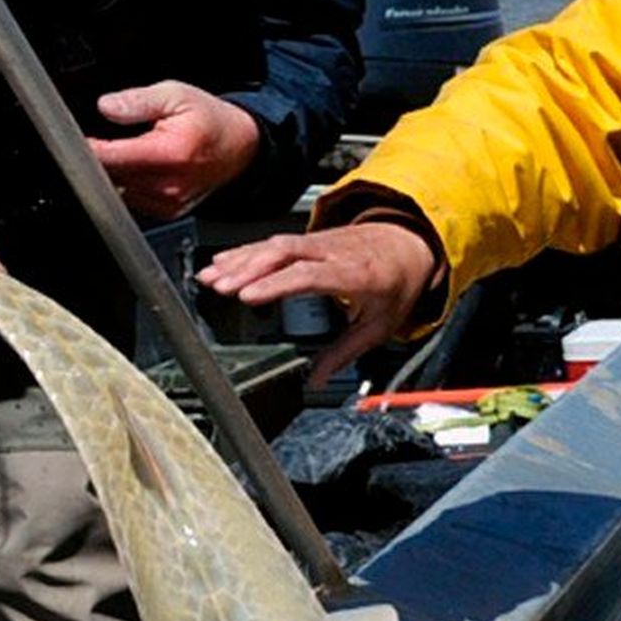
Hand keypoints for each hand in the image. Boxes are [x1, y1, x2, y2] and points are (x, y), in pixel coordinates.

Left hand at [89, 80, 262, 219]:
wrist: (242, 147)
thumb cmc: (211, 120)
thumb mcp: (175, 94)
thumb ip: (137, 100)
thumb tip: (106, 107)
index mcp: (170, 153)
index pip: (110, 157)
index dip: (86, 146)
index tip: (75, 136)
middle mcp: (169, 184)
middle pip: (111, 175)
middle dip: (102, 157)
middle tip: (107, 137)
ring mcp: (169, 202)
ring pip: (119, 189)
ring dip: (116, 171)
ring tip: (131, 150)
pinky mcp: (168, 211)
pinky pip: (132, 199)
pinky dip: (129, 183)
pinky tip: (141, 166)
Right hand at [196, 219, 439, 381]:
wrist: (409, 242)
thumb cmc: (396, 283)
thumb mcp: (380, 325)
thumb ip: (346, 352)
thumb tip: (317, 381)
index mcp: (354, 274)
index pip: (309, 275)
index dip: (276, 284)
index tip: (248, 296)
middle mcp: (332, 253)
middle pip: (284, 254)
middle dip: (248, 269)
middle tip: (220, 288)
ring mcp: (318, 242)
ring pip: (274, 245)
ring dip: (240, 260)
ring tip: (210, 277)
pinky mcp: (307, 239)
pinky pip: (272, 242)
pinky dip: (245, 252)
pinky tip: (222, 263)